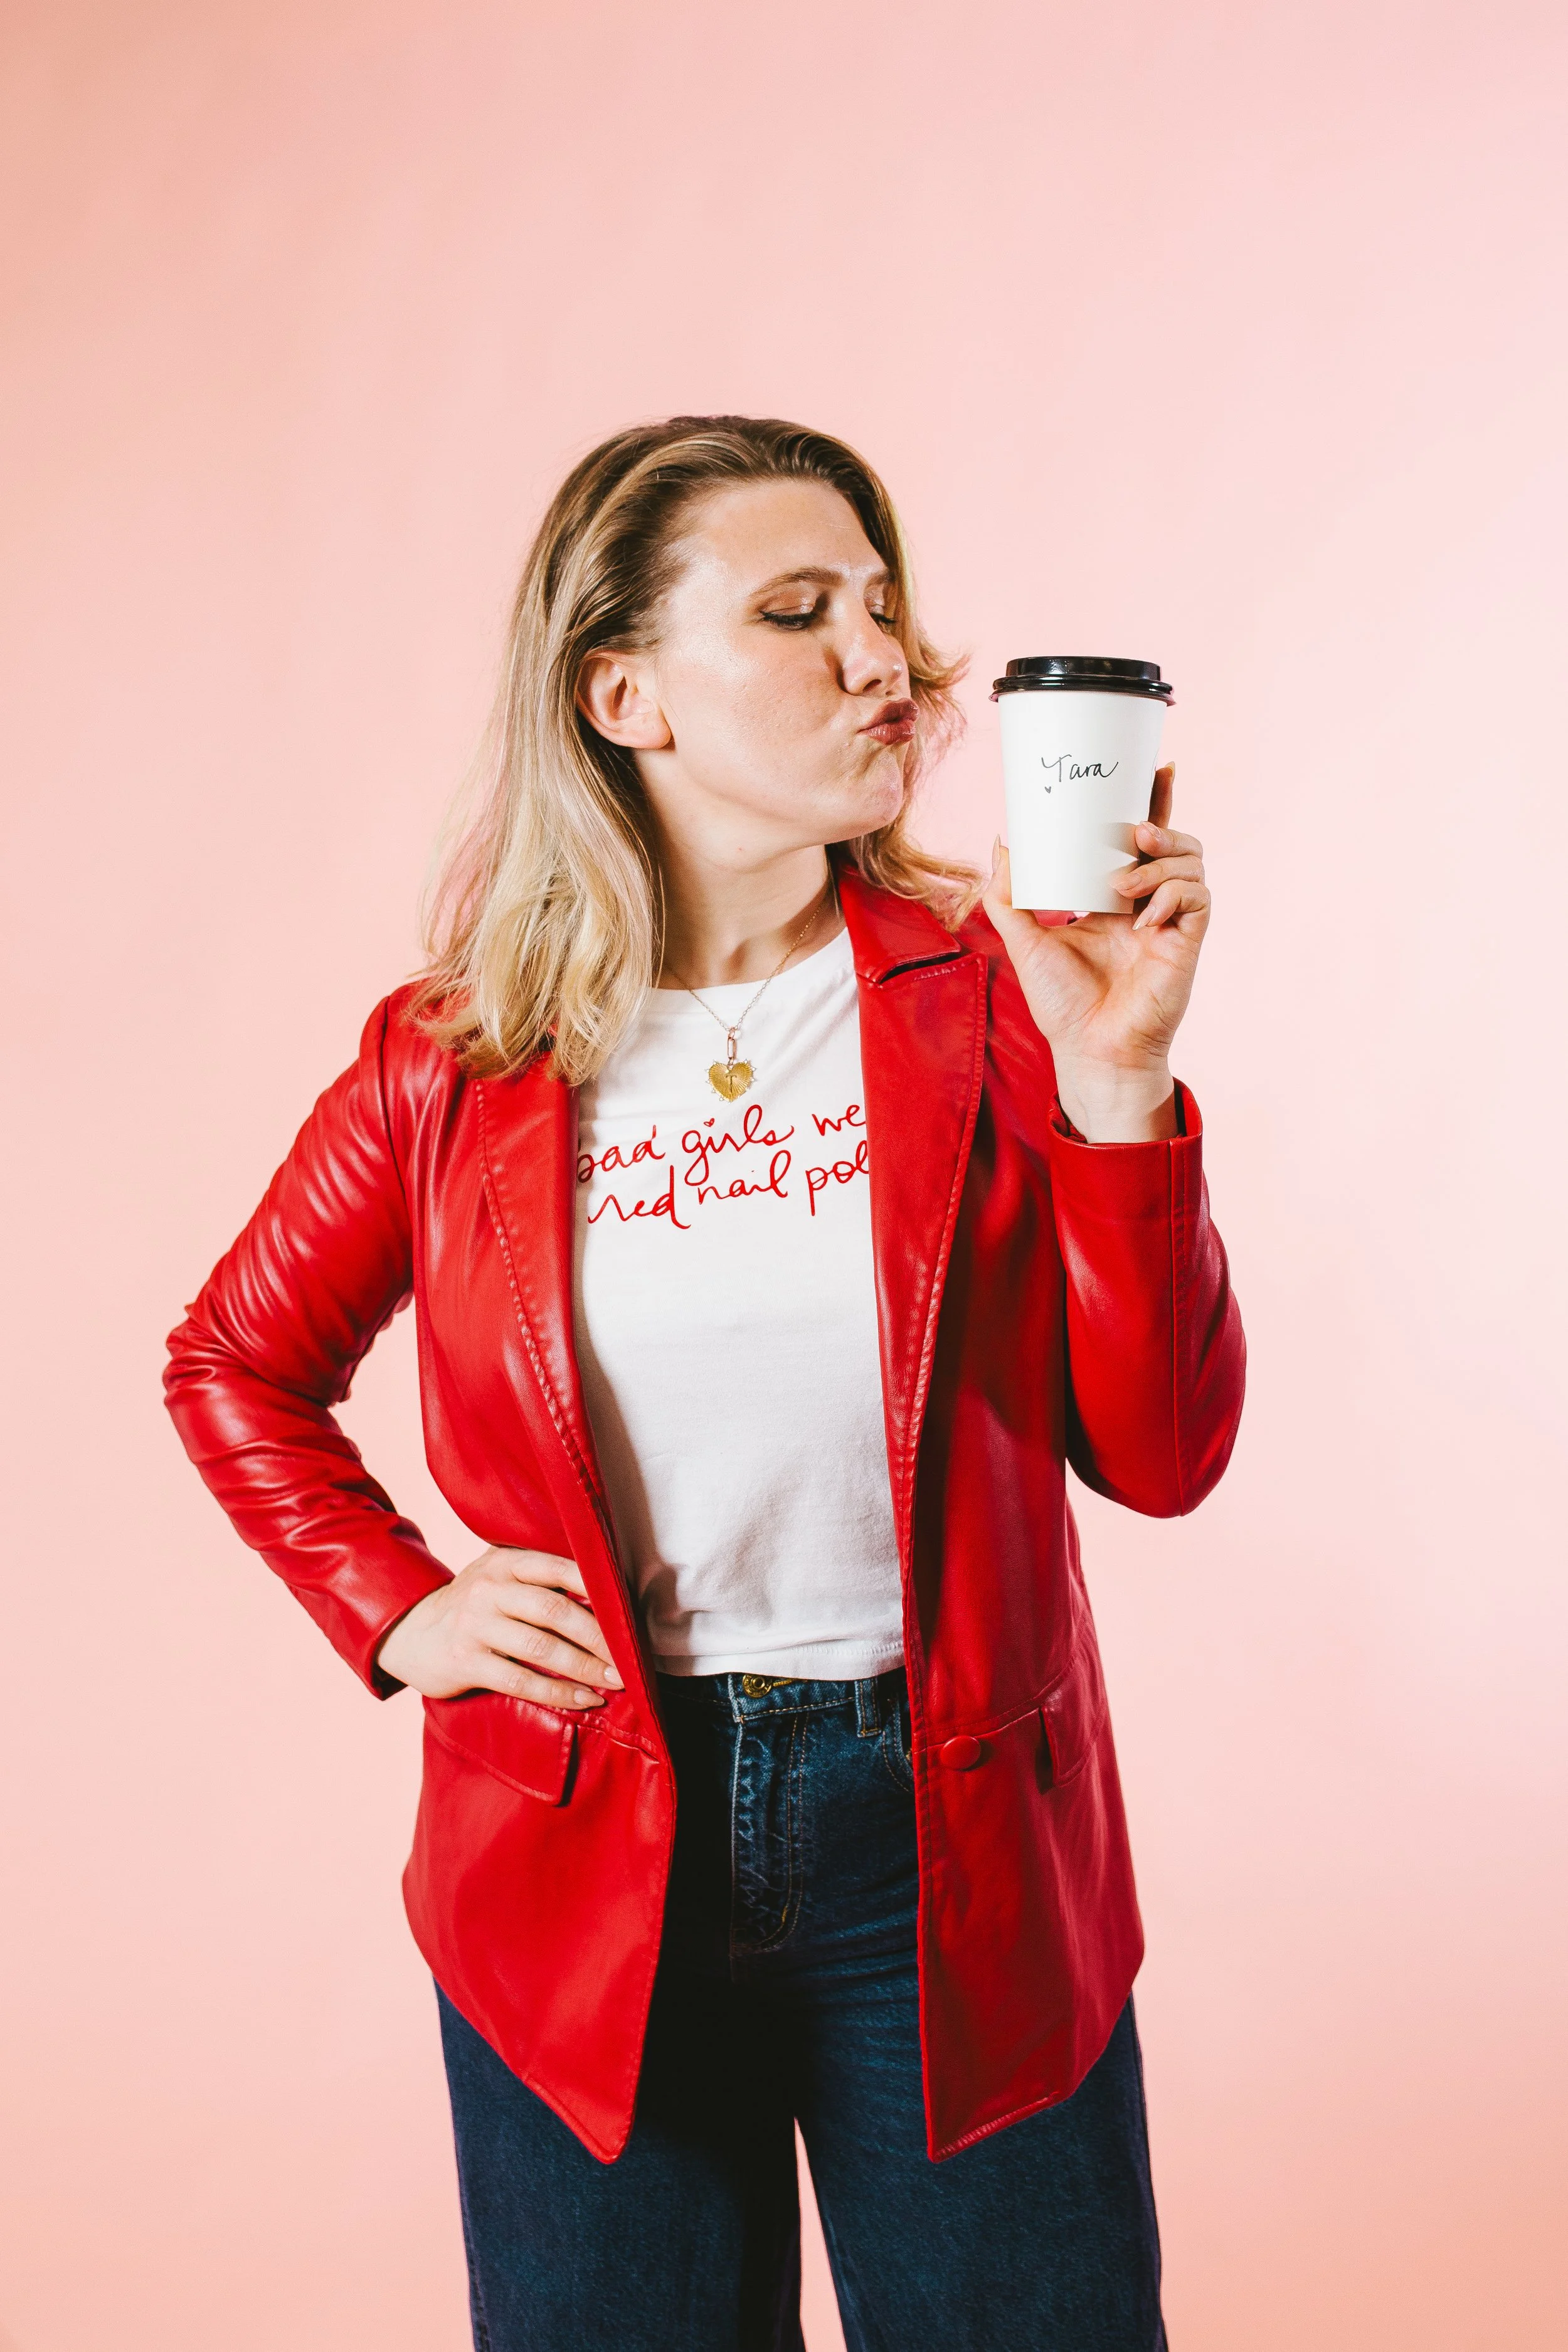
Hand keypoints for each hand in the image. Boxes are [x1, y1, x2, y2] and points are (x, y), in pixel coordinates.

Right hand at [376, 1545, 622, 1708]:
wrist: (410, 1633)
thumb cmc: (473, 1607)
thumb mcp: (498, 1579)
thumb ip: (539, 1582)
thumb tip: (606, 1598)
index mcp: (505, 1562)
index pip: (561, 1568)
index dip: (600, 1590)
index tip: (630, 1614)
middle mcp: (490, 1589)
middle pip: (556, 1611)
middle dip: (600, 1637)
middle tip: (630, 1658)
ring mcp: (476, 1625)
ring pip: (542, 1647)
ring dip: (585, 1667)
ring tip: (616, 1681)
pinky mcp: (466, 1661)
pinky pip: (521, 1680)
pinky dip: (558, 1692)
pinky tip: (585, 1699)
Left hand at [981, 764, 1209, 1140]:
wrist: (1089, 1051)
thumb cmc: (1062, 1004)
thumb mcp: (1023, 941)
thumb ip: (1008, 895)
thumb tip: (1003, 841)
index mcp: (1114, 897)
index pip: (1140, 839)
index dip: (1152, 802)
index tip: (1154, 769)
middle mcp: (1147, 904)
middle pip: (1175, 842)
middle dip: (1160, 823)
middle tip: (1131, 829)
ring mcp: (1171, 922)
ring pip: (1190, 864)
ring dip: (1159, 863)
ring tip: (1123, 882)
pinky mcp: (1187, 942)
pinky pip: (1197, 898)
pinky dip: (1171, 896)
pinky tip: (1142, 918)